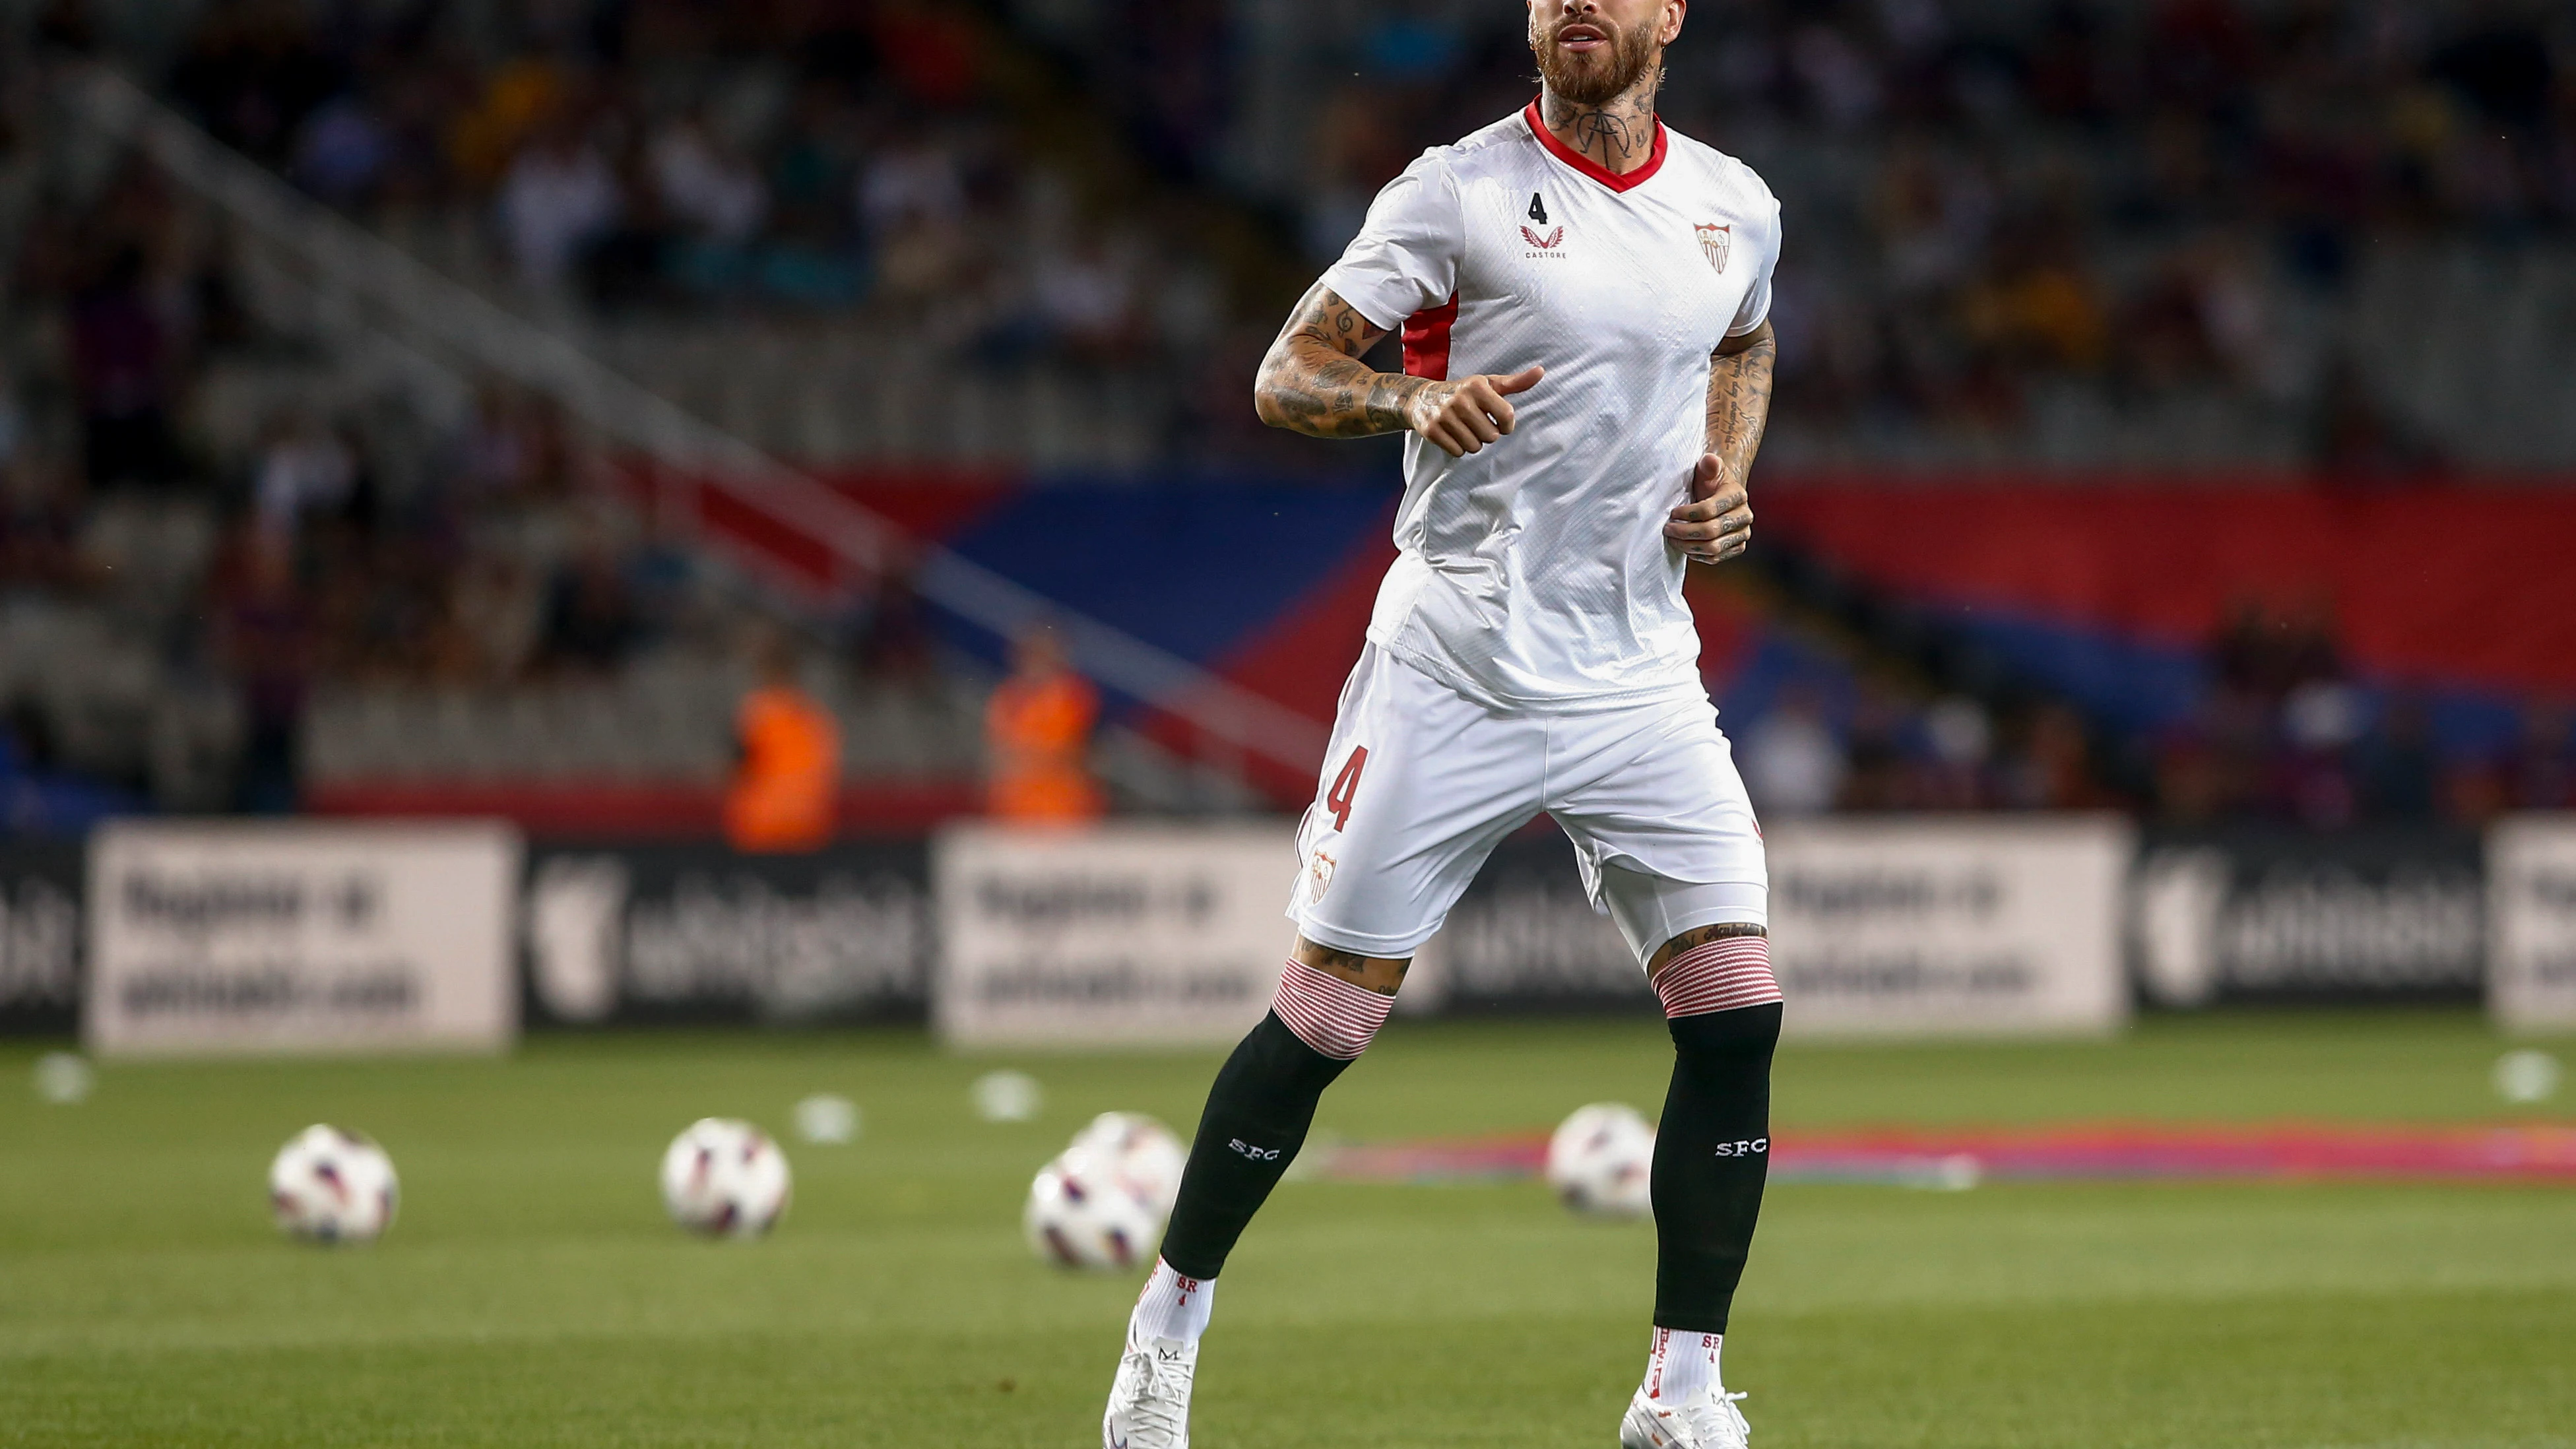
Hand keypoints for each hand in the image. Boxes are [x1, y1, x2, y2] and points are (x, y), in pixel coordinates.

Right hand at [1406, 365, 1543, 457]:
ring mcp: (1444, 416)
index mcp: (1477, 386)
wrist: (1422, 398)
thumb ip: (1516, 382)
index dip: (1507, 426)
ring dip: (1473, 442)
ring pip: (1474, 446)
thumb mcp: (1489, 384)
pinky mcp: (1432, 430)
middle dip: (1487, 434)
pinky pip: (1457, 452)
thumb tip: (1541, 371)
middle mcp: (1460, 400)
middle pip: (1491, 436)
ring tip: (1465, 429)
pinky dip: (1458, 448)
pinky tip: (1453, 434)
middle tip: (1477, 424)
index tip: (1501, 423)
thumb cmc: (1464, 392)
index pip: (1507, 417)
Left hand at [1665, 454, 1752, 563]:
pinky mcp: (1737, 547)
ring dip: (1688, 546)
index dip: (1686, 514)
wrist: (1721, 495)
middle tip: (1667, 529)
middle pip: (1710, 531)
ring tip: (1673, 539)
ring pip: (1713, 548)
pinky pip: (1716, 558)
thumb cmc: (1710, 481)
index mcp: (1738, 495)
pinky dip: (1698, 555)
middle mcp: (1744, 516)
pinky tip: (1685, 547)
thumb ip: (1709, 464)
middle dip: (1684, 532)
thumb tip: (1709, 460)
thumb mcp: (1708, 469)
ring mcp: (1742, 534)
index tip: (1672, 513)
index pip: (1709, 510)